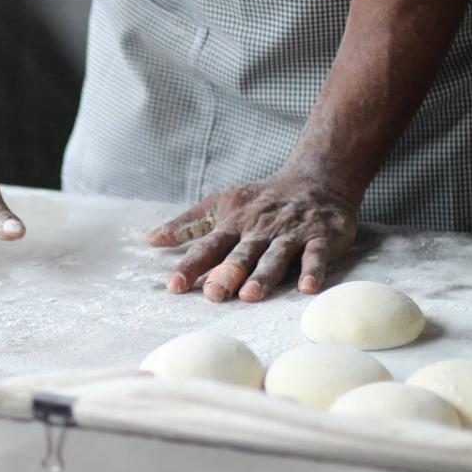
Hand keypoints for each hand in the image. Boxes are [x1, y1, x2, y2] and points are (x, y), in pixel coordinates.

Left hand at [145, 173, 359, 301]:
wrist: (318, 177)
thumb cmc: (261, 198)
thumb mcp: (221, 204)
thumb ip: (188, 225)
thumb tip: (150, 239)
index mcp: (234, 223)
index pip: (208, 246)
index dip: (191, 265)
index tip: (174, 286)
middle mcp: (260, 229)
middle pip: (241, 253)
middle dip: (227, 273)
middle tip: (213, 293)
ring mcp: (291, 233)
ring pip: (275, 255)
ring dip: (263, 275)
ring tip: (251, 295)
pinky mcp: (321, 236)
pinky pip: (316, 254)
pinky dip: (313, 270)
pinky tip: (307, 287)